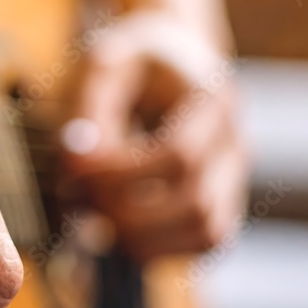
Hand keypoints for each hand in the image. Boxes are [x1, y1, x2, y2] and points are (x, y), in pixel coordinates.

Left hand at [58, 13, 247, 262]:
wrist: (169, 62)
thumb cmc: (131, 64)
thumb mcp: (103, 65)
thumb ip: (88, 110)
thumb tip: (76, 162)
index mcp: (213, 98)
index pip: (178, 155)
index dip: (121, 173)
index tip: (73, 168)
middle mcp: (235, 142)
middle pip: (197, 203)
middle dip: (127, 212)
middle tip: (78, 196)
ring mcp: (235, 177)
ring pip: (207, 233)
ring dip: (145, 237)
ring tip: (96, 213)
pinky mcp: (222, 202)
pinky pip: (204, 241)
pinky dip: (161, 246)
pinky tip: (120, 224)